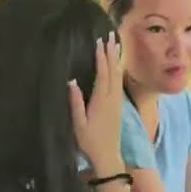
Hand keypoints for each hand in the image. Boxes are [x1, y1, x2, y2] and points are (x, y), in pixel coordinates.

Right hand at [69, 33, 124, 171]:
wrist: (108, 156)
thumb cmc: (90, 141)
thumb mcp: (78, 123)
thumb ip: (76, 102)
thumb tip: (71, 81)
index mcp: (101, 101)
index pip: (103, 74)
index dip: (101, 57)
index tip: (99, 42)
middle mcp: (112, 99)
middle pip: (113, 71)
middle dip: (112, 53)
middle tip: (111, 35)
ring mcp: (117, 102)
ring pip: (118, 76)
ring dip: (116, 59)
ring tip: (115, 45)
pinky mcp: (118, 106)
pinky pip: (119, 83)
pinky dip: (117, 70)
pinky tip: (116, 65)